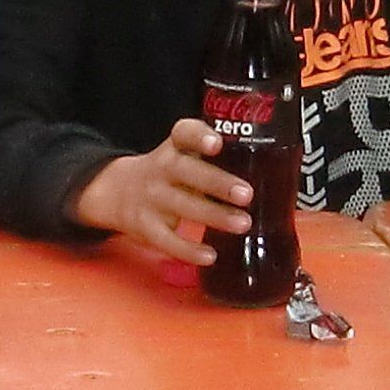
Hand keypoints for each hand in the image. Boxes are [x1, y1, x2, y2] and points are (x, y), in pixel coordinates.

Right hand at [71, 122, 248, 265]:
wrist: (117, 192)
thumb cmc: (168, 173)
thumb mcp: (183, 155)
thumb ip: (215, 159)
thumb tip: (272, 172)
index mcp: (175, 147)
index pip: (183, 133)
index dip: (199, 136)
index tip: (216, 143)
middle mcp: (162, 168)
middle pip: (187, 172)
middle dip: (218, 183)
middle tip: (247, 193)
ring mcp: (152, 198)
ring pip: (183, 206)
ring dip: (214, 216)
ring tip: (242, 224)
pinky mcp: (145, 226)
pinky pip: (167, 240)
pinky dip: (188, 250)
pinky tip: (210, 256)